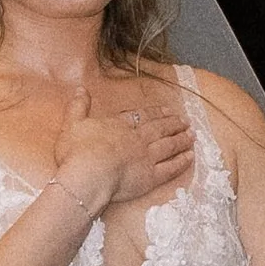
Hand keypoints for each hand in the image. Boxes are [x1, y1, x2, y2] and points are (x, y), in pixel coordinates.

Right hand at [49, 88, 196, 222]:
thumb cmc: (77, 152)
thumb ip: (78, 106)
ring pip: (168, 145)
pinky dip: (181, 161)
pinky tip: (190, 157)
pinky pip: (170, 168)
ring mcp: (146, 157)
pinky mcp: (151, 177)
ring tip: (192, 135)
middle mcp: (136, 138)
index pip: (140, 116)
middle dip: (173, 123)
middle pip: (159, 128)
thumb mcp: (72, 124)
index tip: (166, 110)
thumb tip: (81, 88)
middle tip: (186, 121)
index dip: (155, 112)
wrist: (88, 175)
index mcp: (118, 125)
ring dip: (181, 139)